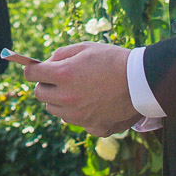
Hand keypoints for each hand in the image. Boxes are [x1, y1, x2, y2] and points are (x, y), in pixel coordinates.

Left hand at [24, 42, 142, 135]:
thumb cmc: (114, 60)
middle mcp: (67, 98)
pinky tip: (96, 103)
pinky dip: (81, 114)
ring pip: (56, 110)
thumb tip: (46, 64)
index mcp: (63, 75)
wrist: (144, 81)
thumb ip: (60, 54)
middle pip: (41, 95)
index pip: (32, 75)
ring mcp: (79, 116)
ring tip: (81, 90)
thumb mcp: (85, 47)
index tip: (35, 69)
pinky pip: (77, 122)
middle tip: (60, 79)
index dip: (33, 70)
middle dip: (46, 85)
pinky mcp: (93, 127)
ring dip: (61, 101)